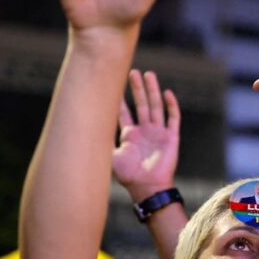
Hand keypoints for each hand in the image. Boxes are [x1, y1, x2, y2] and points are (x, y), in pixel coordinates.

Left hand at [112, 69, 180, 198]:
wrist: (148, 187)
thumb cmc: (128, 175)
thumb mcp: (110, 157)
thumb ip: (101, 143)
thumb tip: (85, 130)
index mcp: (130, 135)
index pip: (124, 112)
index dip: (120, 99)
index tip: (114, 84)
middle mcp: (144, 131)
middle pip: (141, 104)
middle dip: (137, 88)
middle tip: (132, 72)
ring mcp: (158, 133)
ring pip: (156, 106)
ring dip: (153, 91)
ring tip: (149, 75)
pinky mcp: (171, 137)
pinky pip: (173, 118)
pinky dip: (171, 106)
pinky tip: (167, 93)